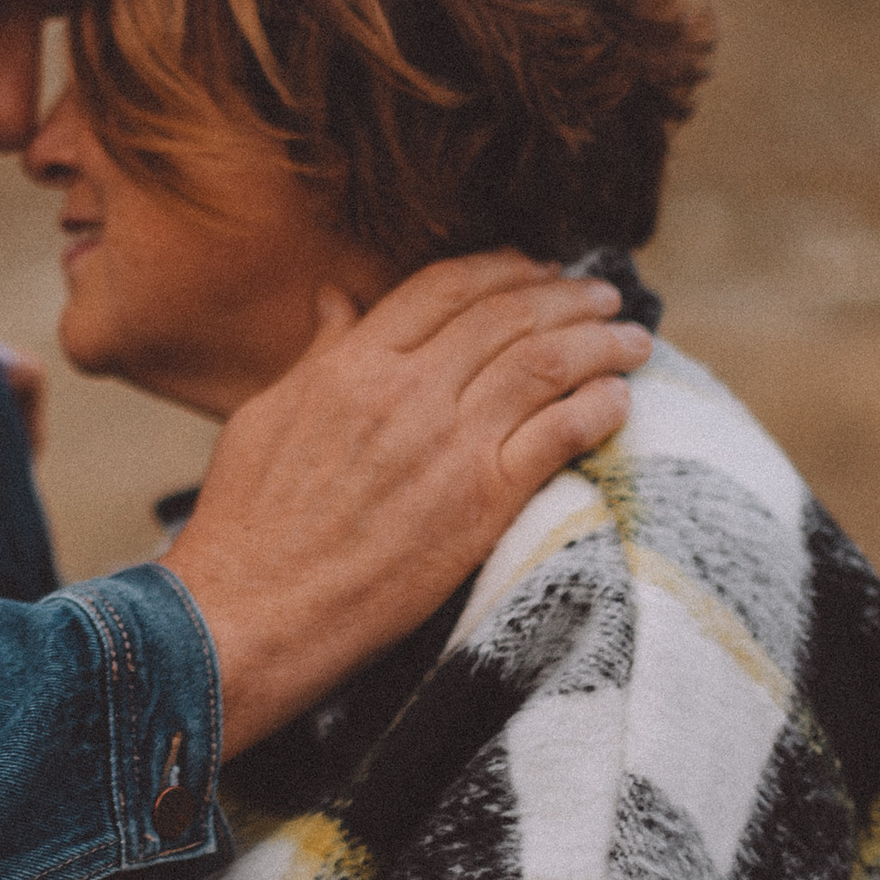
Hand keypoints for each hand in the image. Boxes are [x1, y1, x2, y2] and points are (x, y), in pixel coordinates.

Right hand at [163, 257, 648, 750]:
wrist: (252, 613)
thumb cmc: (246, 522)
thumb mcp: (264, 415)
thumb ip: (316, 353)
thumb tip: (336, 298)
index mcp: (351, 363)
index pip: (444, 286)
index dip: (501, 267)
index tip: (536, 267)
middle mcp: (405, 392)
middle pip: (506, 315)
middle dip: (566, 295)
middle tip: (602, 293)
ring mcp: (447, 446)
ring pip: (545, 364)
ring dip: (600, 343)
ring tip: (632, 337)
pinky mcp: (480, 504)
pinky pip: (559, 435)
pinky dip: (597, 408)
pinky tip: (620, 398)